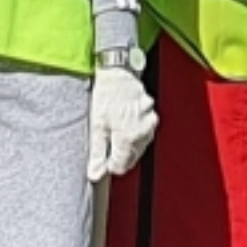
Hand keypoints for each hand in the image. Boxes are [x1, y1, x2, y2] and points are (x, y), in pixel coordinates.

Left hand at [87, 60, 156, 182]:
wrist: (119, 73)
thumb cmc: (107, 96)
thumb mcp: (96, 126)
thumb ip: (97, 153)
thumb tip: (95, 173)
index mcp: (128, 138)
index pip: (121, 167)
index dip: (109, 164)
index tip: (102, 156)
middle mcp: (143, 133)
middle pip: (131, 158)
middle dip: (118, 154)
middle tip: (106, 139)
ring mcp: (150, 125)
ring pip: (138, 147)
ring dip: (127, 144)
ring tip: (115, 127)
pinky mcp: (152, 117)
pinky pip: (144, 134)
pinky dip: (135, 133)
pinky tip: (124, 122)